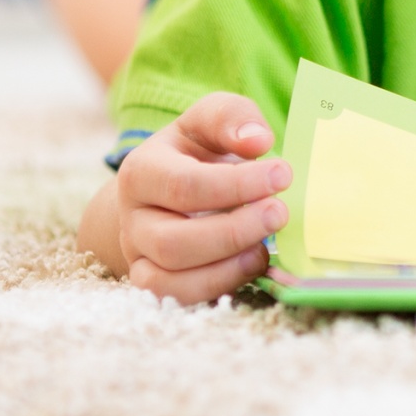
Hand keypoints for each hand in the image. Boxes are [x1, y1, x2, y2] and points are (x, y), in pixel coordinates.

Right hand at [108, 92, 290, 303]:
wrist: (173, 185)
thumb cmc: (198, 149)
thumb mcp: (211, 119)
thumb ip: (232, 117)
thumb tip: (258, 140)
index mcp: (142, 171)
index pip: (183, 186)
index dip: (236, 185)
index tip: (283, 175)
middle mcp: (132, 218)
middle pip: (173, 241)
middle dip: (234, 232)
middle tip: (280, 213)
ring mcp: (139, 255)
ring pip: (169, 279)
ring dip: (227, 266)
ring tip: (267, 245)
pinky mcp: (154, 281)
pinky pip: (177, 298)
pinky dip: (218, 286)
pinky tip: (253, 263)